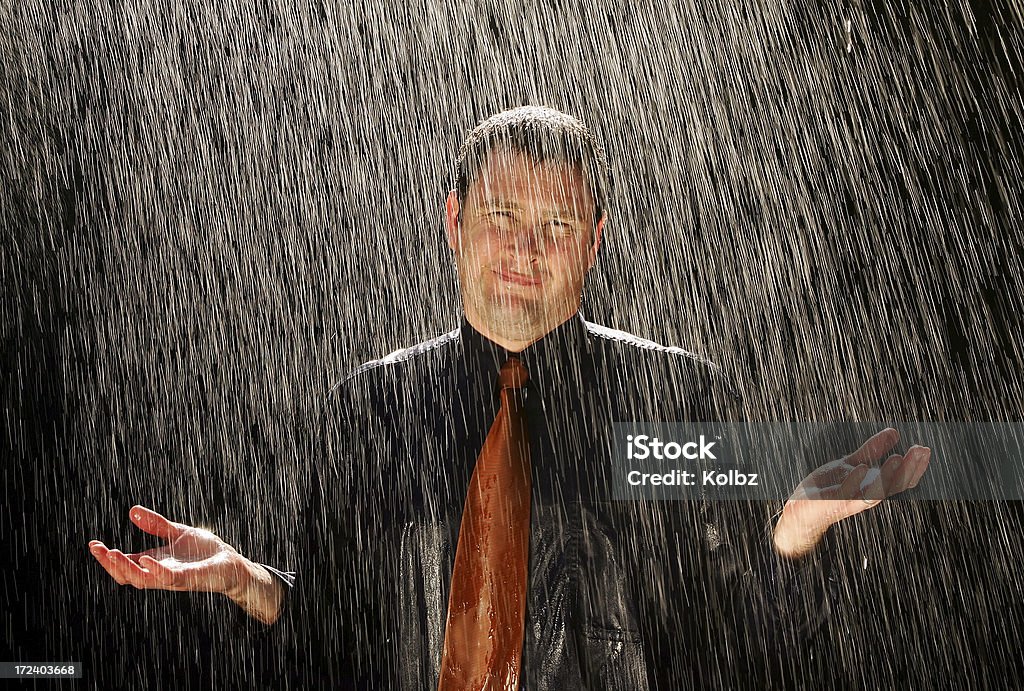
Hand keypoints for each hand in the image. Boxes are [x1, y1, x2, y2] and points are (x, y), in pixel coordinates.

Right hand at [88, 505, 246, 595]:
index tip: (93, 544)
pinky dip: (155, 570)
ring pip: (143, 580)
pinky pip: (168, 578)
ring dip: (126, 568)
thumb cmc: (205, 551)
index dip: (108, 556)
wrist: (231, 563)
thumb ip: (156, 525)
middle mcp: (160, 573)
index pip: (125, 564)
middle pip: (127, 575)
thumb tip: (132, 510)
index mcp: (155, 563)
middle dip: (110, 563)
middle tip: (97, 549)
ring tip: (113, 553)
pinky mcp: (190, 578)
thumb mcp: (176, 532)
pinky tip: (145, 559)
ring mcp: (174, 578)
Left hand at [773, 428, 929, 558]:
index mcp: (873, 487)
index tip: (925, 450)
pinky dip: (854, 481)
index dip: (914, 467)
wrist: (802, 509)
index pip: (900, 479)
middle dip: (908, 469)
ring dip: (886, 476)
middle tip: (920, 451)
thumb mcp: (852, 463)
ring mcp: (850, 500)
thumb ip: (872, 450)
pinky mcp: (832, 502)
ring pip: (874, 491)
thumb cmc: (829, 486)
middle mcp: (866, 496)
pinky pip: (846, 493)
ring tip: (898, 458)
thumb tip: (894, 432)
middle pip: (893, 485)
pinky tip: (861, 466)